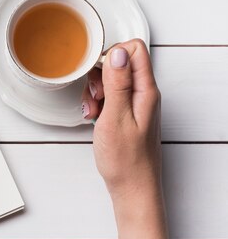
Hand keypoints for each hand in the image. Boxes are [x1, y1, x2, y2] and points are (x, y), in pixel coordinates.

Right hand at [81, 39, 161, 203]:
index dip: (111, 55)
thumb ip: (117, 84)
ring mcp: (135, 104)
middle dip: (100, 75)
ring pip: (112, 79)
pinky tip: (93, 117)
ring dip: (96, 91)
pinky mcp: (126, 114)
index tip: (96, 74)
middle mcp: (144, 94)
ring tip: (93, 111)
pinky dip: (97, 103)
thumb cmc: (126, 160)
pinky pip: (110, 96)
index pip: (134, 50)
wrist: (132, 188)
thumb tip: (117, 53)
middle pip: (120, 62)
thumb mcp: (115, 118)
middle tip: (95, 97)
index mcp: (146, 91)